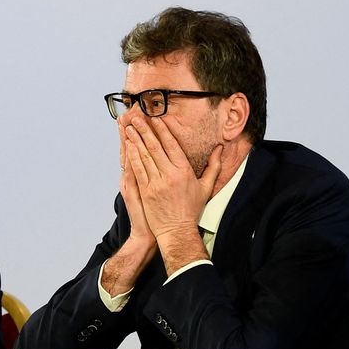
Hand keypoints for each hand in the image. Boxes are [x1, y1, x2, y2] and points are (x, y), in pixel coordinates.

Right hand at [99, 124, 158, 297]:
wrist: (153, 233)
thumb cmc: (156, 214)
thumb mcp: (150, 193)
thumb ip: (153, 177)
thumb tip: (158, 163)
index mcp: (140, 176)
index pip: (137, 151)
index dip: (135, 135)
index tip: (133, 120)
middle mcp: (133, 178)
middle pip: (130, 150)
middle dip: (129, 132)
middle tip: (125, 115)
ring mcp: (132, 183)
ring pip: (129, 157)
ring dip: (127, 139)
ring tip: (124, 123)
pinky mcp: (134, 190)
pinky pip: (132, 169)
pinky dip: (130, 157)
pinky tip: (129, 144)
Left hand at [125, 116, 221, 273]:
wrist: (176, 231)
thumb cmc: (191, 210)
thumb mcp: (206, 187)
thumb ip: (213, 166)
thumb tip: (220, 149)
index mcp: (184, 172)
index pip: (171, 145)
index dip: (162, 129)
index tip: (154, 118)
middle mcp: (169, 175)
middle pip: (155, 147)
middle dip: (145, 130)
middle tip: (136, 117)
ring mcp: (155, 183)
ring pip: (143, 156)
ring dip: (135, 139)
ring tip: (129, 127)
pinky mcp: (145, 191)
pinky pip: (137, 169)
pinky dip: (131, 156)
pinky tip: (127, 146)